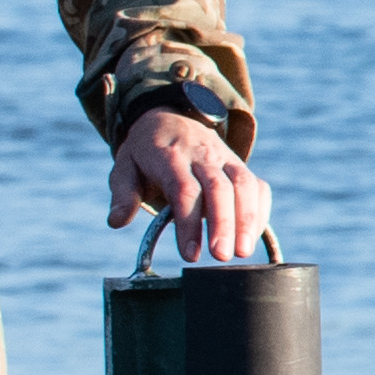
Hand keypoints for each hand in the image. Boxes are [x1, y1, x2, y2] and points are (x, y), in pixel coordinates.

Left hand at [111, 105, 269, 259]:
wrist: (171, 117)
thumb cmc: (145, 152)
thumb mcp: (124, 166)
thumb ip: (123, 194)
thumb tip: (116, 222)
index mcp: (168, 156)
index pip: (183, 190)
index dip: (188, 223)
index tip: (189, 254)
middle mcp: (201, 155)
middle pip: (218, 188)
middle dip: (222, 224)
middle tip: (220, 256)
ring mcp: (225, 159)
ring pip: (243, 186)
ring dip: (246, 220)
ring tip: (241, 252)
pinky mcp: (240, 165)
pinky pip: (257, 187)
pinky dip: (258, 212)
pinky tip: (251, 237)